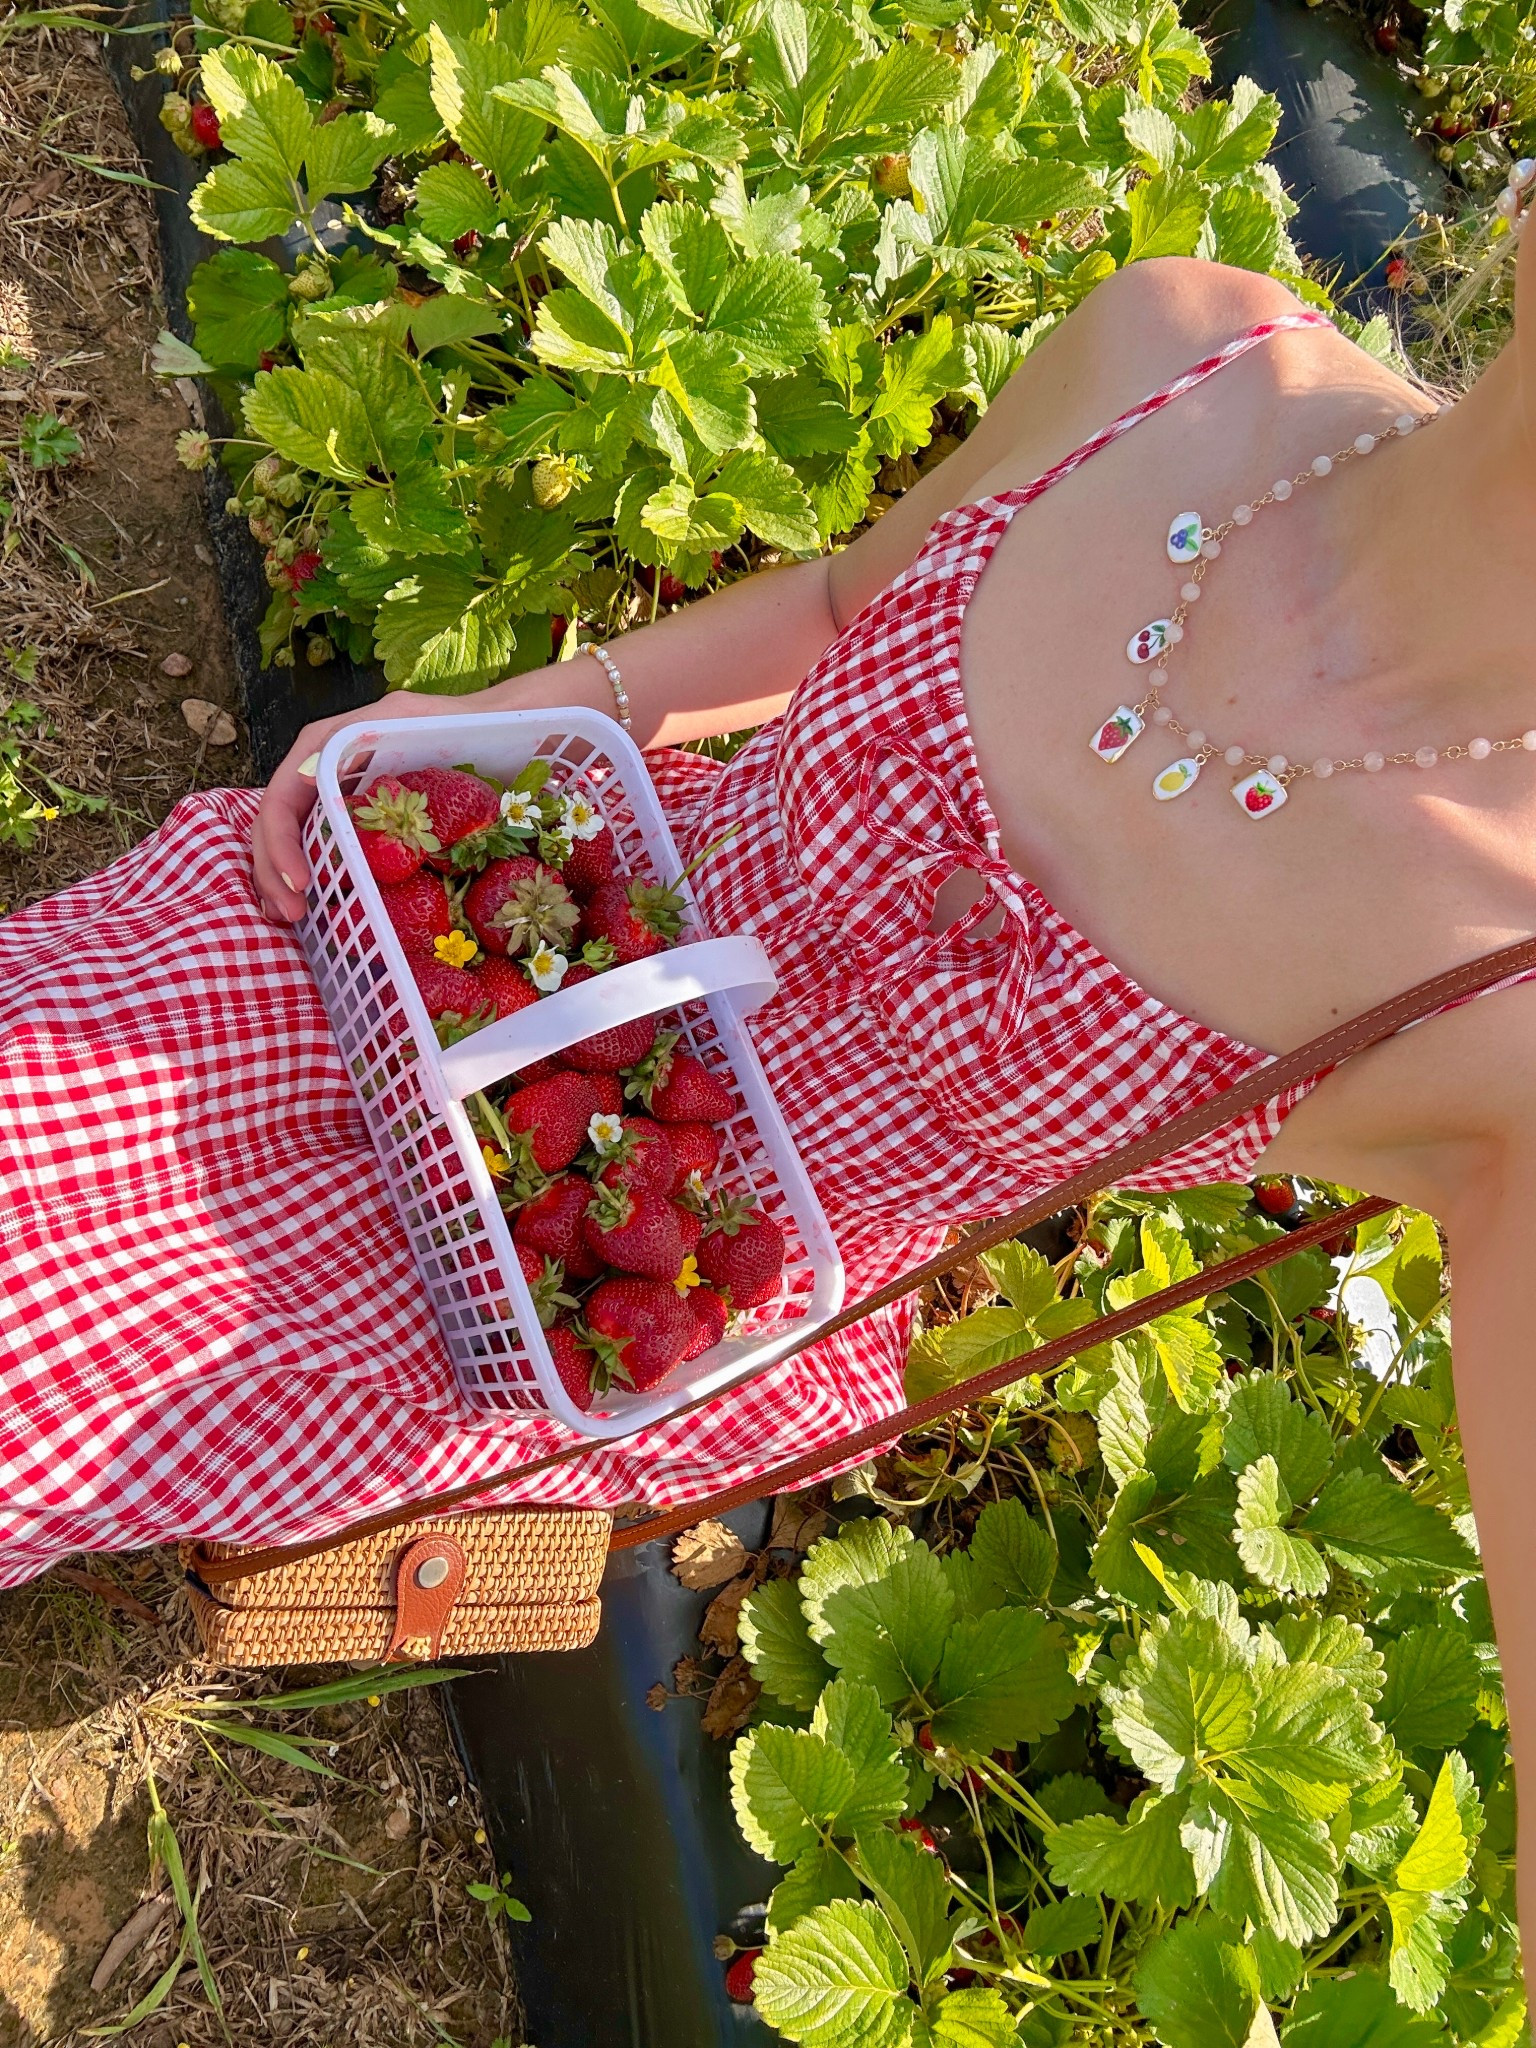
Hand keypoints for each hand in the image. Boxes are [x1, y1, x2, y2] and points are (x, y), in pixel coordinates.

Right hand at [253, 687, 488, 921]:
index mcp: (324, 748)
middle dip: (275, 872)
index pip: (281, 800)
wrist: (491, 729)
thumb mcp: (405, 718)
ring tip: (290, 918)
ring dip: (282, 882)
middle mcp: (322, 773)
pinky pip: (324, 848)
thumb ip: (363, 735)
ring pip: (292, 841)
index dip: (280, 845)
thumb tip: (306, 774)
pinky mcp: (360, 819)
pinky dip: (313, 878)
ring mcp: (338, 797)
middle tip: (292, 914)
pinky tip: (310, 907)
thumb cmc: (454, 720)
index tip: (300, 884)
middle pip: (278, 826)